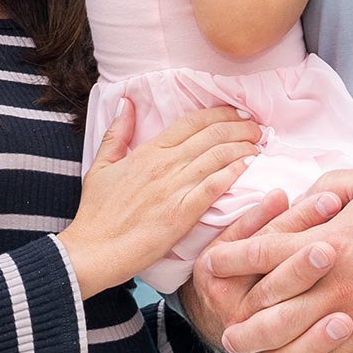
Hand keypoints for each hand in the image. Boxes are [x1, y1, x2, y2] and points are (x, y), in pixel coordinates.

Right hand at [60, 102, 259, 297]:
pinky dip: (234, 172)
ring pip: (217, 157)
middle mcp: (165, 165)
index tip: (238, 114)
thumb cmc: (96, 212)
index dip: (219, 114)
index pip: (192, 122)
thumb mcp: (101, 166)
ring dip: (243, 147)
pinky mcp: (182, 214)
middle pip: (211, 135)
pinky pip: (214, 186)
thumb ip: (117, 132)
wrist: (93, 250)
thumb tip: (126, 102)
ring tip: (259, 145)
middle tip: (257, 128)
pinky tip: (248, 167)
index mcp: (149, 152)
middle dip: (240, 127)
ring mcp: (174, 188)